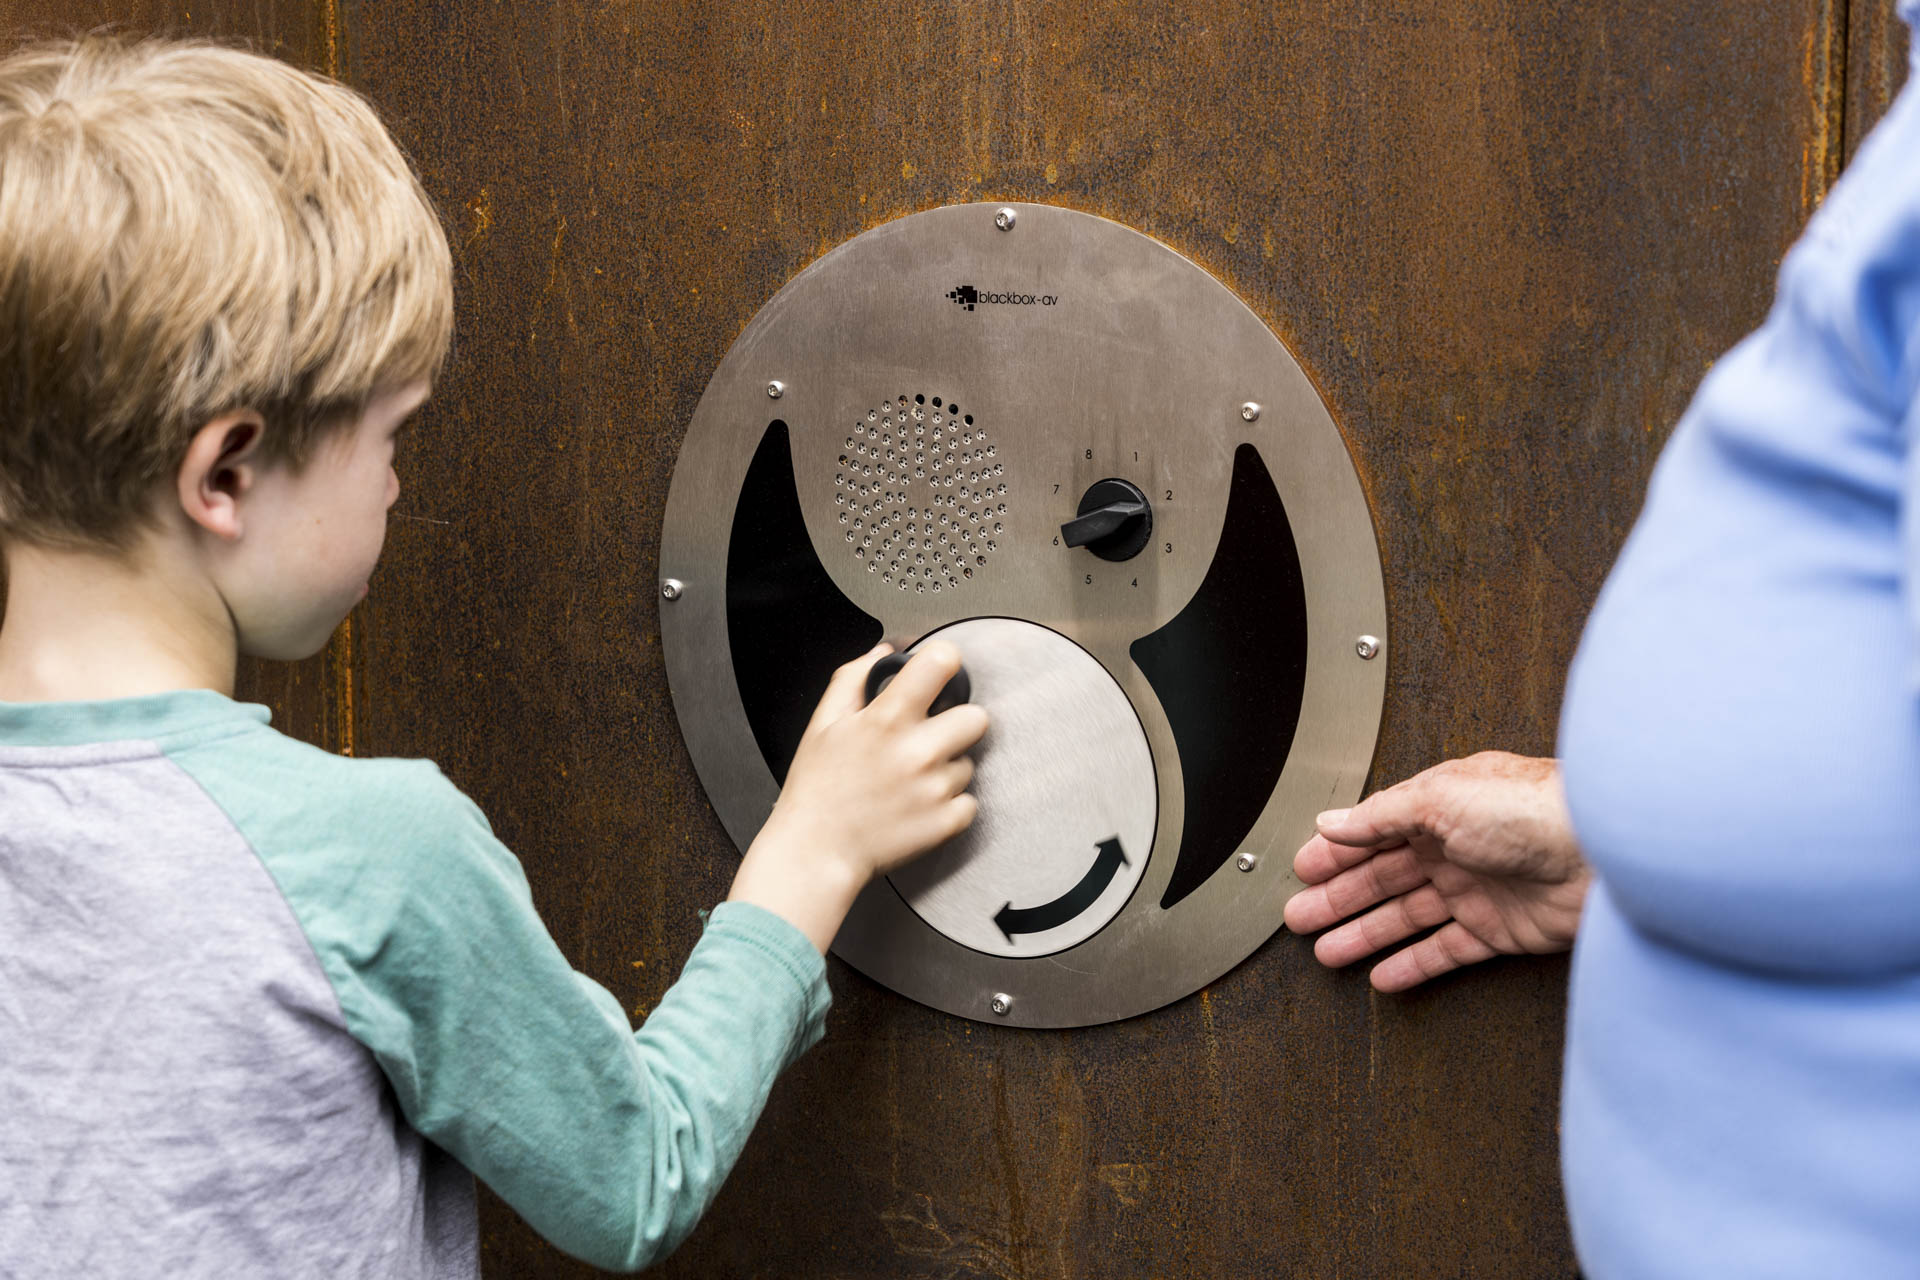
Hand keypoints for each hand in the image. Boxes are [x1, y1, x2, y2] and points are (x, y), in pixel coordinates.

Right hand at [728, 641, 988, 951]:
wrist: (816, 852)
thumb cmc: (817, 790)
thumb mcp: (823, 723)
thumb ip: (854, 678)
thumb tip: (885, 652)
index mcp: (887, 720)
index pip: (942, 664)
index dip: (944, 662)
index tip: (939, 672)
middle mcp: (917, 751)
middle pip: (976, 717)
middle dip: (957, 722)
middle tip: (931, 736)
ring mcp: (935, 789)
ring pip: (969, 763)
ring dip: (947, 768)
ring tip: (911, 780)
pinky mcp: (946, 822)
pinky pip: (969, 802)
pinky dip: (950, 804)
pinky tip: (919, 805)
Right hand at [1284, 752, 1590, 991]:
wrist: (1601, 855)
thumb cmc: (1533, 809)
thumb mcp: (1440, 797)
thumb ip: (1380, 815)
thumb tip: (1332, 821)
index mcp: (1439, 807)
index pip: (1373, 832)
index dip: (1335, 853)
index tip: (1301, 872)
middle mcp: (1455, 847)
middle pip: (1382, 878)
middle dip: (1338, 898)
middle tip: (1300, 917)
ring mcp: (1476, 891)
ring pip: (1406, 916)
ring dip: (1365, 934)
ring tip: (1328, 951)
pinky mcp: (1499, 931)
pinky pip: (1445, 952)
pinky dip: (1413, 965)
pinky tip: (1385, 975)